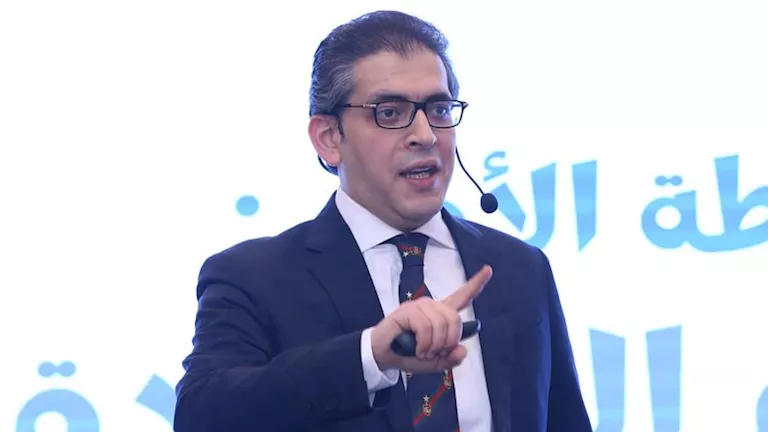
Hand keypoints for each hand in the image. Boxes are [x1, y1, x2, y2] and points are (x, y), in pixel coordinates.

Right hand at [370, 265, 492, 373]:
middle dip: (449, 340)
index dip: (476, 284)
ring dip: (434, 345)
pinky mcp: (407, 311)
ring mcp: (419, 306)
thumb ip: (450, 359)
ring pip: (441, 323)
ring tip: (423, 352)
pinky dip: (423, 343)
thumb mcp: (434, 363)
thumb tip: (462, 350)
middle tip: (435, 354)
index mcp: (440, 314)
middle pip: (454, 318)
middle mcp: (432, 306)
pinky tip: (417, 349)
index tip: (488, 269)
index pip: (462, 296)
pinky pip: (425, 326)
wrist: (383, 355)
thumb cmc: (408, 354)